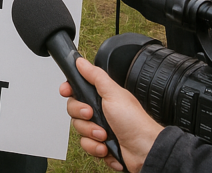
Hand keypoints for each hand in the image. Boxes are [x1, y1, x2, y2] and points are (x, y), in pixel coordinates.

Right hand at [60, 57, 162, 172]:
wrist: (145, 150)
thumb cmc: (135, 122)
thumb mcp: (114, 94)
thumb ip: (95, 76)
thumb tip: (81, 62)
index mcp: (102, 96)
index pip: (77, 89)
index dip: (69, 90)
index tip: (66, 91)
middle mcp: (99, 111)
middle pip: (73, 110)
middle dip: (81, 115)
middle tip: (92, 114)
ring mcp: (99, 128)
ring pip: (79, 130)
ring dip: (91, 134)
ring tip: (105, 135)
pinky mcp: (100, 144)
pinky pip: (86, 145)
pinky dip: (95, 147)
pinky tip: (106, 146)